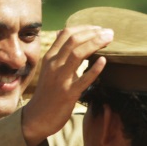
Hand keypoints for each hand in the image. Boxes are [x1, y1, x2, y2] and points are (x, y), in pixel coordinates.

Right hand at [22, 25, 112, 145]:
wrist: (37, 117)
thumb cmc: (47, 93)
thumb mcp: (49, 69)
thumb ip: (58, 54)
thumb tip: (66, 36)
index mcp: (50, 57)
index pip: (66, 34)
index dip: (85, 28)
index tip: (98, 28)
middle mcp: (54, 65)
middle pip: (74, 40)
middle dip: (94, 32)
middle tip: (109, 32)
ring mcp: (60, 79)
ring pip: (77, 54)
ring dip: (95, 43)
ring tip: (109, 39)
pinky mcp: (68, 94)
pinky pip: (83, 80)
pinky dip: (94, 69)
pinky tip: (104, 61)